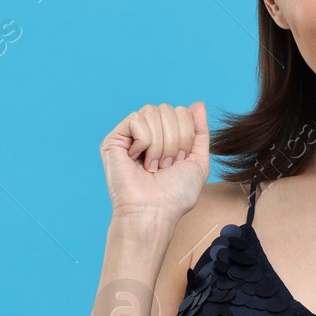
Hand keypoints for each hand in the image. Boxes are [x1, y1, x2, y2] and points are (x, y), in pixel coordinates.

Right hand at [100, 101, 209, 224]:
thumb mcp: (198, 161)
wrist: (154, 212)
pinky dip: (144, 142)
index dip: (186, 135)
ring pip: (152, 112)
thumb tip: (199, 104)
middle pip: (168, 109)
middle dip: (175, 140)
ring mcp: (130, 135)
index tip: (179, 162)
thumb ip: (200, 132)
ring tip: (153, 166)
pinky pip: (137, 119)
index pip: (182, 112)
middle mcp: (147, 133)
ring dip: (160, 144)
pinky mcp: (115, 139)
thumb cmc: (175, 194)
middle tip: (166, 165)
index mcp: (166, 136)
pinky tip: (138, 160)